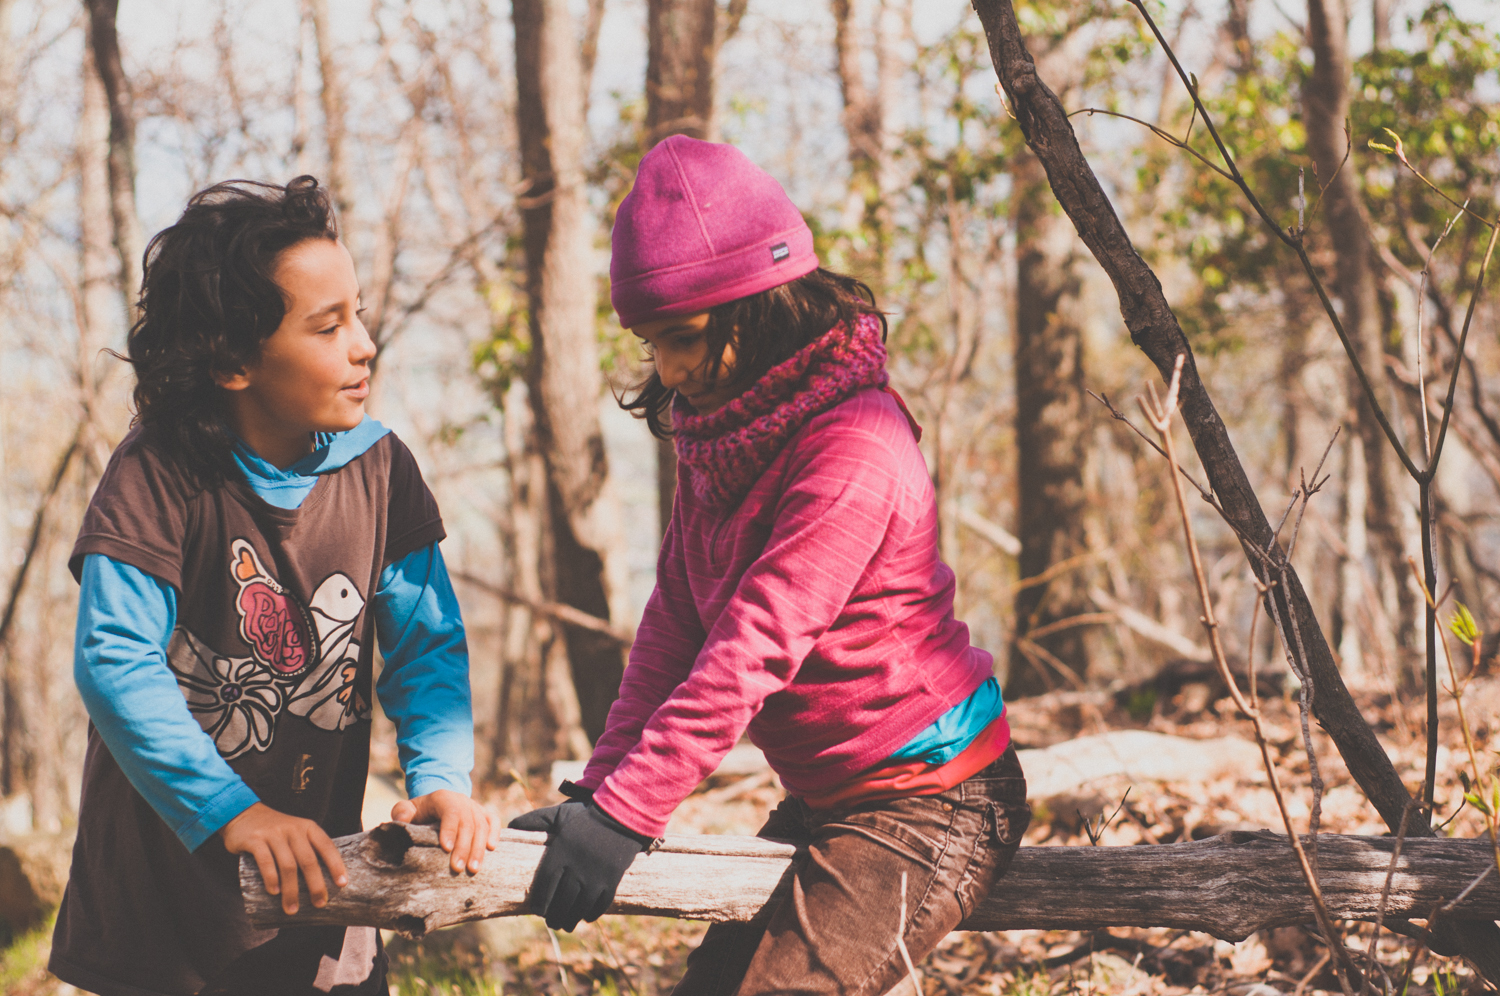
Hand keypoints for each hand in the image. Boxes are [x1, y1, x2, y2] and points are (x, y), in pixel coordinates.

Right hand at [219, 802, 347, 915]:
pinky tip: (274, 892)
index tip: (342, 884)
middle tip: (319, 904)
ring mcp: (274, 834)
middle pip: (308, 860)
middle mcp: (293, 829)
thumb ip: (306, 849)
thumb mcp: (296, 832)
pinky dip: (271, 878)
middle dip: (315, 885)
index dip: (336, 865)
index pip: (327, 846)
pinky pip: (265, 861)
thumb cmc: (275, 830)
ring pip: (288, 865)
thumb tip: (320, 883)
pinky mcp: (255, 840)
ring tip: (292, 908)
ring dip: (291, 890)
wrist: (243, 814)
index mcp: (308, 827)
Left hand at [391, 789, 499, 873]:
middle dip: (464, 847)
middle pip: (468, 823)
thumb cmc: (420, 812)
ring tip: (474, 869)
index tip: (446, 849)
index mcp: (443, 798)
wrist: (437, 804)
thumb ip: (402, 812)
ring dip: (479, 848)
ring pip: (482, 826)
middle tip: (458, 868)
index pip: (450, 812)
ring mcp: (475, 807)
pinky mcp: (484, 814)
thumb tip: (402, 819)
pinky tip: (492, 849)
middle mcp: (462, 800)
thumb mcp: (407, 809)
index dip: (450, 829)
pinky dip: (495, 833)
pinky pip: (493, 821)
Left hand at [508, 801, 651, 930]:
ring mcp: (596, 875)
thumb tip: (510, 826)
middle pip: (562, 900)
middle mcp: (577, 866)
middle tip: (551, 923)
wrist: (621, 815)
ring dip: (572, 920)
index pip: (545, 884)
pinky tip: (586, 917)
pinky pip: (601, 904)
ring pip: (580, 907)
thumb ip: (535, 820)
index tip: (537, 911)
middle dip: (554, 916)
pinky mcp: (612, 879)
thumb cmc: (586, 817)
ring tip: (566, 926)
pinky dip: (592, 914)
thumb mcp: (559, 814)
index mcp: (561, 852)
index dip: (539, 902)